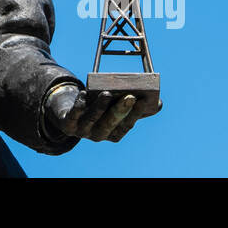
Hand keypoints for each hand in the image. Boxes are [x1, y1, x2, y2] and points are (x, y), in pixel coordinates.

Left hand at [44, 82, 158, 142]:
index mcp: (113, 133)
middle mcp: (99, 135)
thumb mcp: (115, 108)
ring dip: (100, 107)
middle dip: (120, 110)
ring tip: (108, 93)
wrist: (70, 115)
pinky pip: (74, 115)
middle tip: (130, 96)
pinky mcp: (69, 124)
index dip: (134, 114)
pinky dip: (79, 105)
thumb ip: (133, 106)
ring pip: (92, 119)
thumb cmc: (98, 109)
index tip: (143, 100)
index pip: (125, 126)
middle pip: (109, 124)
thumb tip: (159, 104)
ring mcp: (83, 131)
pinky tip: (84, 94)